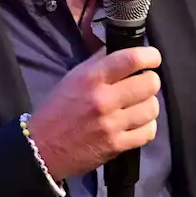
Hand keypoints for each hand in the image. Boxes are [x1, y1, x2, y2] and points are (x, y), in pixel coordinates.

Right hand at [27, 46, 161, 180]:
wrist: (42, 147)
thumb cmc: (57, 109)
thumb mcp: (73, 78)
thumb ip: (98, 63)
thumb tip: (121, 49)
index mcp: (91, 78)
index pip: (131, 59)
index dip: (149, 56)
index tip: (153, 58)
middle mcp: (103, 99)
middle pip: (149, 83)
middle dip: (150, 81)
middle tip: (143, 84)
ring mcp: (111, 124)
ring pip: (152, 108)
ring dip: (149, 105)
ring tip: (139, 105)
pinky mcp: (117, 145)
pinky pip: (148, 131)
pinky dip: (146, 126)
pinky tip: (137, 123)